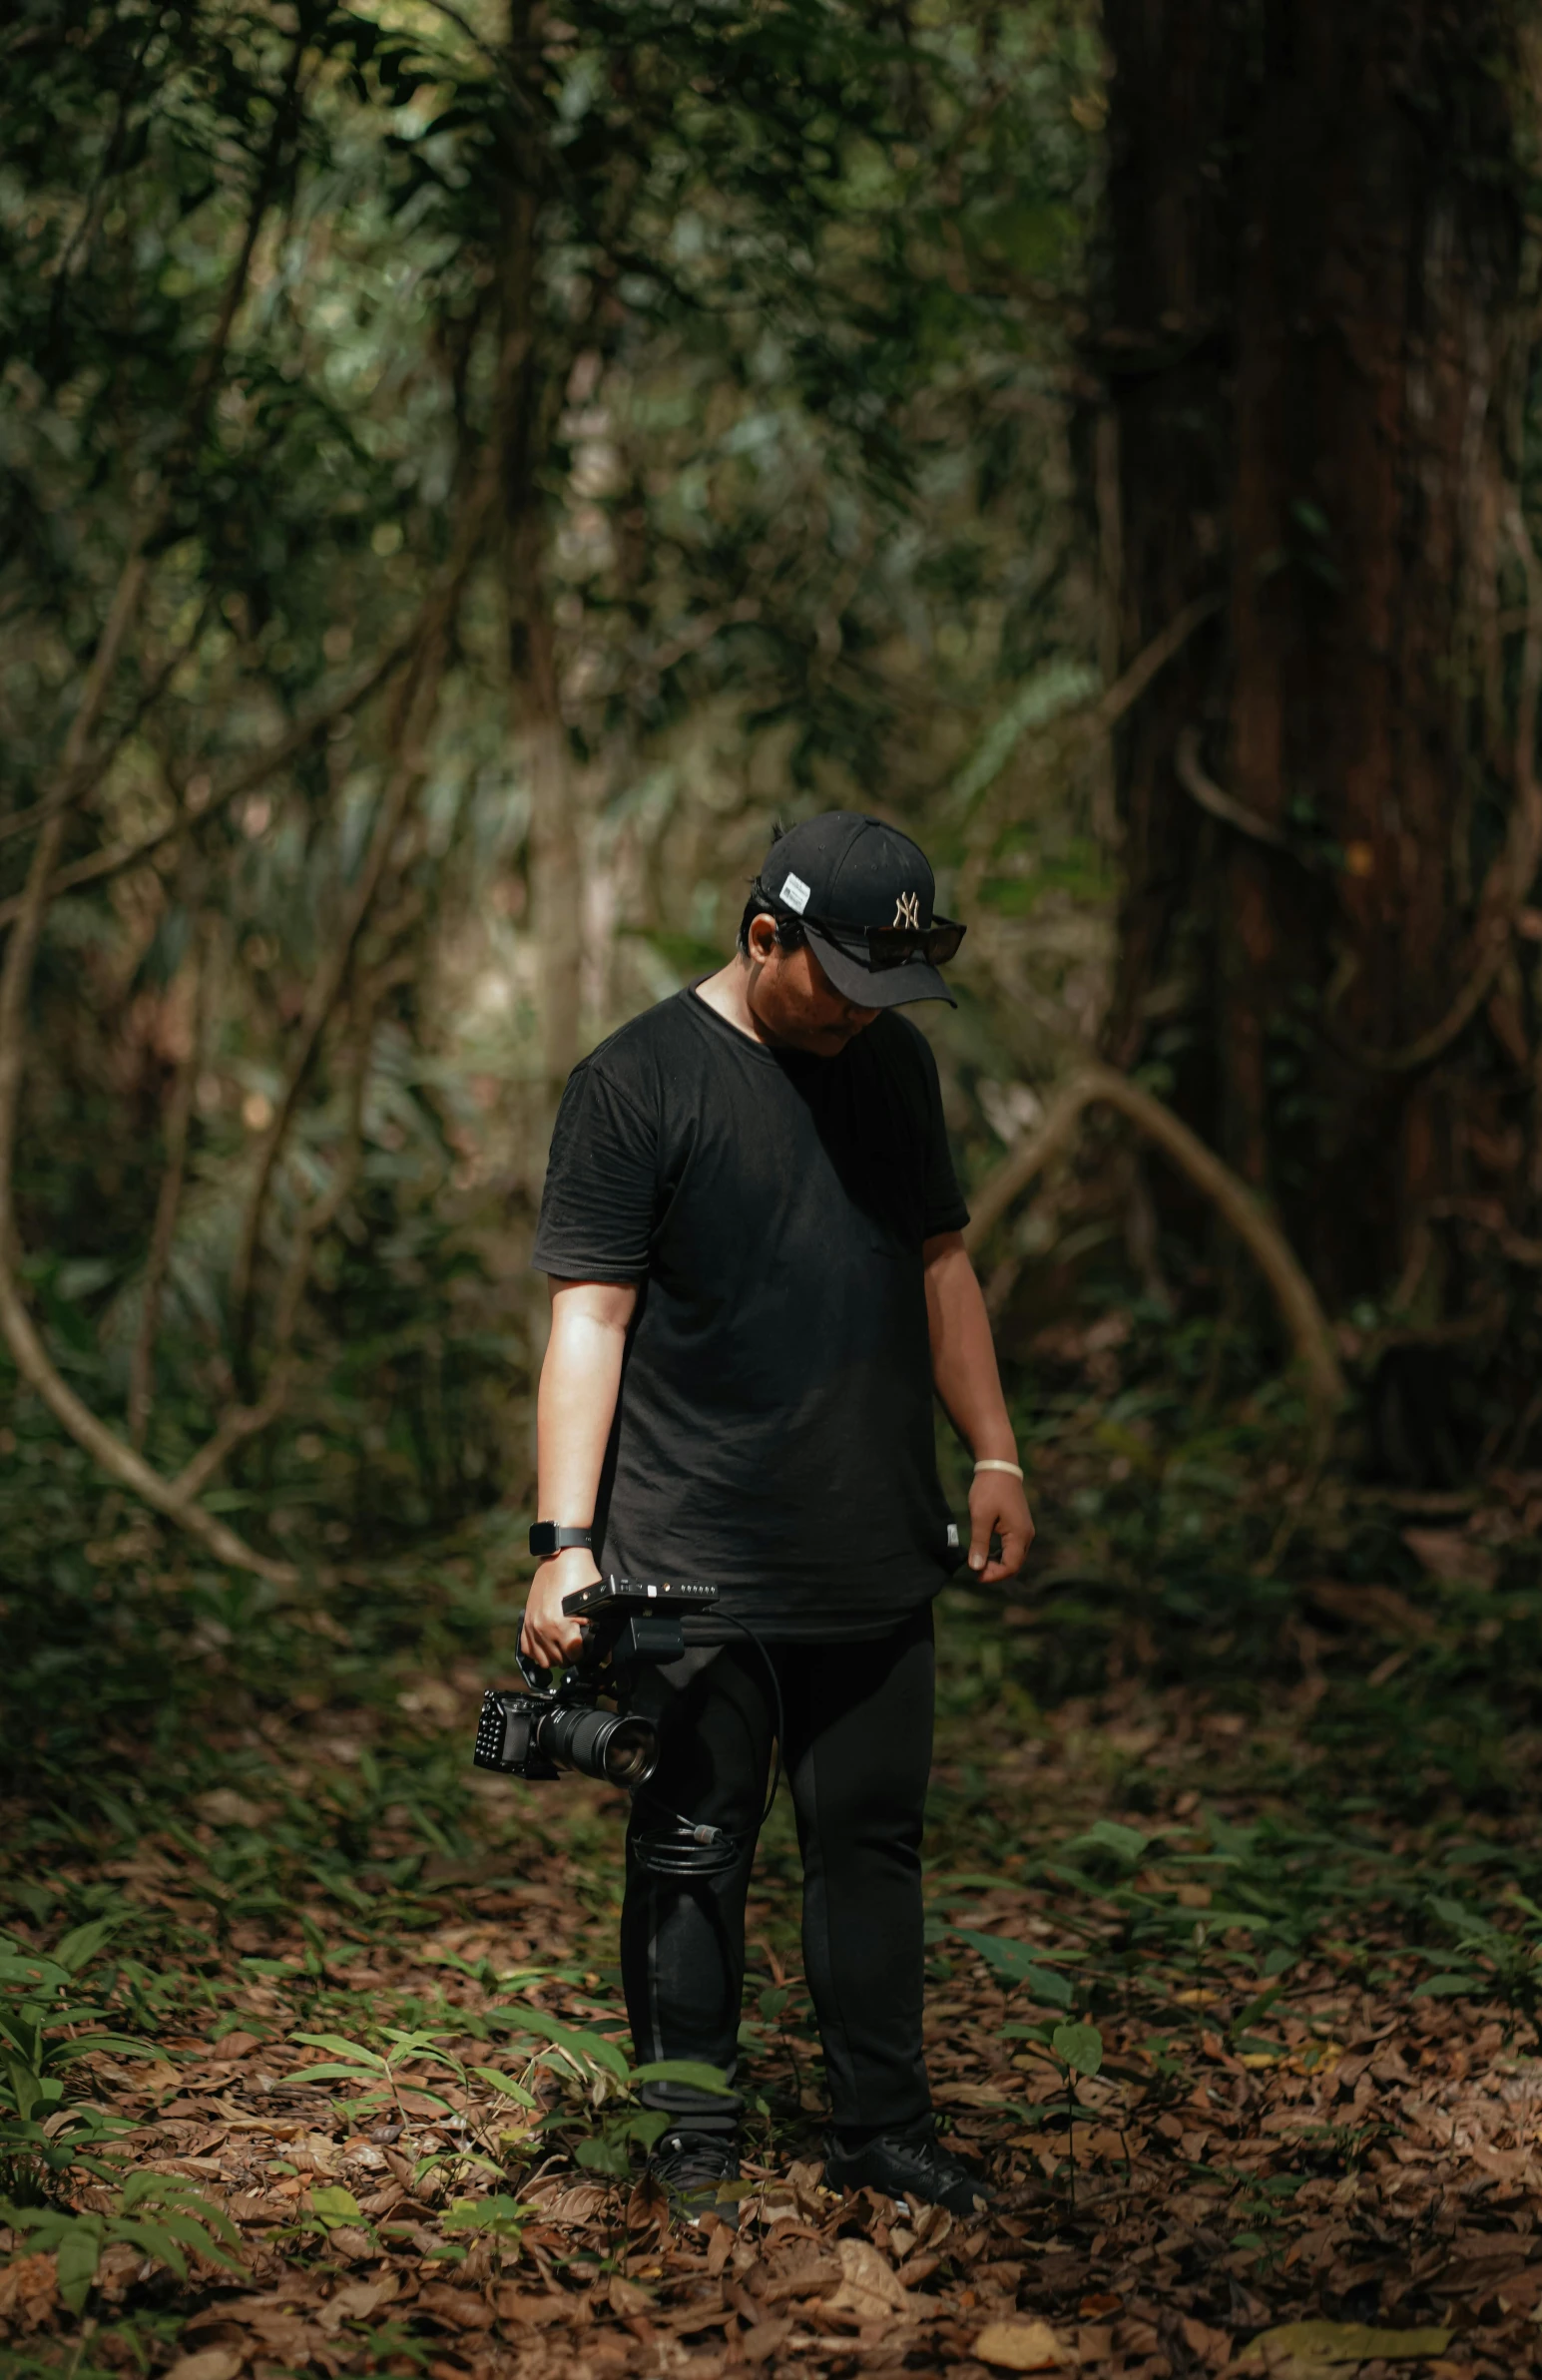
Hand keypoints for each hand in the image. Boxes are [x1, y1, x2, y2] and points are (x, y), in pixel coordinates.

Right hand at [521, 1546, 600, 1670]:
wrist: (562, 1558)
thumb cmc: (581, 1576)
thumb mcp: (595, 1602)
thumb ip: (598, 1628)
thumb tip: (607, 1652)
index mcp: (560, 1624)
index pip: (574, 1656)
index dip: (585, 1653)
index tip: (589, 1647)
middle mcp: (543, 1628)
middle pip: (559, 1660)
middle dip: (571, 1656)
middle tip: (579, 1645)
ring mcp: (532, 1625)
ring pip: (543, 1660)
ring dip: (555, 1656)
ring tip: (565, 1645)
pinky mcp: (526, 1621)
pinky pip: (528, 1649)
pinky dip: (538, 1651)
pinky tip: (549, 1644)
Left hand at [967, 1467, 1033, 1582]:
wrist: (999, 1467)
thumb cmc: (989, 1490)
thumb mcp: (980, 1517)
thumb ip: (979, 1543)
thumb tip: (976, 1567)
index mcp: (1020, 1535)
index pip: (1011, 1566)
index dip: (994, 1575)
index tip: (976, 1575)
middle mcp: (1026, 1535)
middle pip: (1014, 1564)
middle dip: (996, 1571)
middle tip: (975, 1569)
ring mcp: (1024, 1530)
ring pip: (1014, 1557)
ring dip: (997, 1563)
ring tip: (979, 1562)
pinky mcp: (1019, 1525)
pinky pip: (1012, 1547)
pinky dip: (1000, 1554)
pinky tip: (986, 1551)